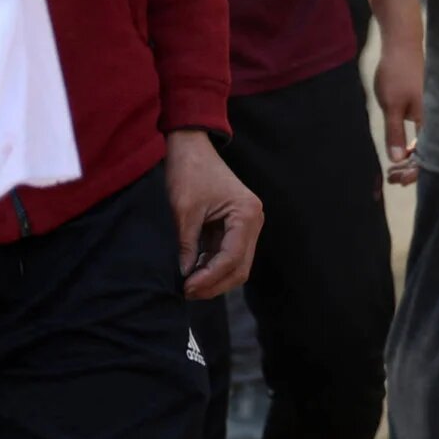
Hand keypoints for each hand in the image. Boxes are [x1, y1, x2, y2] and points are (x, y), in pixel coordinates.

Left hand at [166, 131, 262, 299]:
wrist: (191, 147)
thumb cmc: (190, 172)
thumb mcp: (184, 210)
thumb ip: (187, 245)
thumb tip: (185, 275)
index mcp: (246, 213)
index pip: (232, 257)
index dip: (210, 277)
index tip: (187, 287)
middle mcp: (254, 220)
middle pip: (240, 266)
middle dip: (215, 283)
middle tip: (188, 292)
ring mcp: (247, 224)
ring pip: (237, 264)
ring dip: (215, 277)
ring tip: (189, 284)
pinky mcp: (236, 226)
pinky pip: (229, 253)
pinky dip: (213, 265)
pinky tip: (194, 271)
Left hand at [373, 32, 423, 185]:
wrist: (402, 43)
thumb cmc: (397, 73)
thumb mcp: (390, 106)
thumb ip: (394, 133)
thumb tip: (397, 160)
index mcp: (431, 119)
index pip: (427, 154)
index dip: (413, 171)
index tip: (397, 179)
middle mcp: (437, 116)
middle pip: (430, 151)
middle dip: (412, 167)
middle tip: (392, 176)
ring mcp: (434, 110)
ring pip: (428, 141)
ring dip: (412, 156)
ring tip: (395, 167)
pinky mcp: (429, 105)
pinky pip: (426, 131)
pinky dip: (414, 142)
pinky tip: (404, 148)